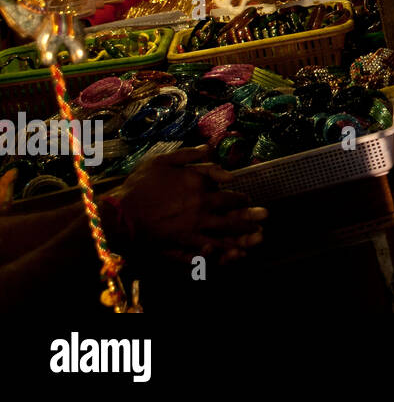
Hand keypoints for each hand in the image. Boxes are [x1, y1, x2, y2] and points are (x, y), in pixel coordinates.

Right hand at [109, 145, 266, 263]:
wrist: (116, 215)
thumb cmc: (138, 185)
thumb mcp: (163, 161)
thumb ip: (190, 155)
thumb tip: (212, 149)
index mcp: (199, 187)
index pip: (230, 194)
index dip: (241, 198)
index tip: (246, 199)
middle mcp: (200, 209)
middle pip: (233, 216)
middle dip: (251, 218)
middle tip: (264, 218)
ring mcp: (192, 231)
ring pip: (225, 236)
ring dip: (243, 238)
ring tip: (257, 240)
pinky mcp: (180, 248)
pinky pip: (206, 254)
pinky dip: (220, 257)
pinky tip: (231, 257)